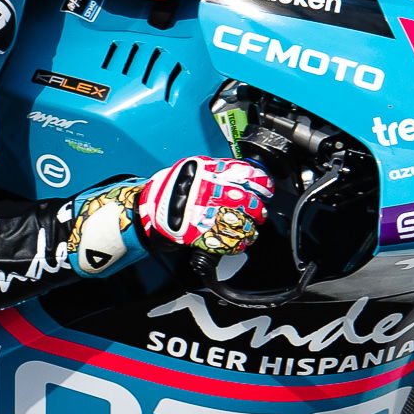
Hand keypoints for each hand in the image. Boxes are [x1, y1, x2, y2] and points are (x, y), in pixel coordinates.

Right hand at [137, 154, 272, 252]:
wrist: (147, 209)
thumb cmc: (170, 189)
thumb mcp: (193, 168)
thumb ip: (216, 170)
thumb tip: (240, 172)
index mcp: (210, 173)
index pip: (246, 175)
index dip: (261, 183)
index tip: (265, 188)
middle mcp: (211, 192)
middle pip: (248, 201)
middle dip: (258, 209)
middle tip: (259, 213)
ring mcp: (207, 213)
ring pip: (242, 223)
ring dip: (250, 229)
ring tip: (250, 230)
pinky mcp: (202, 233)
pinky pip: (228, 241)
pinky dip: (238, 244)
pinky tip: (240, 243)